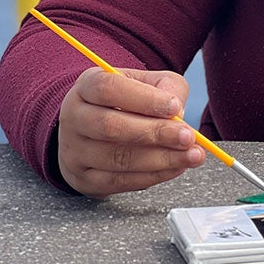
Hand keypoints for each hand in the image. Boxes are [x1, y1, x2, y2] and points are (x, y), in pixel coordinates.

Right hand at [56, 67, 205, 197]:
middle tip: (188, 137)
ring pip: (117, 158)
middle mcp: (73, 117)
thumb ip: (167, 90)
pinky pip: (119, 181)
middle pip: (111, 126)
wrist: (97, 129)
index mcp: (87, 85)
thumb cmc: (130, 100)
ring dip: (160, 159)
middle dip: (155, 133)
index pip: (108, 89)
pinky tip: (175, 168)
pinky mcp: (82, 178)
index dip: (143, 99)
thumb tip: (178, 114)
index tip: (175, 107)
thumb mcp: (150, 82)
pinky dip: (152, 176)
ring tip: (190, 156)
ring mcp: (74, 151)